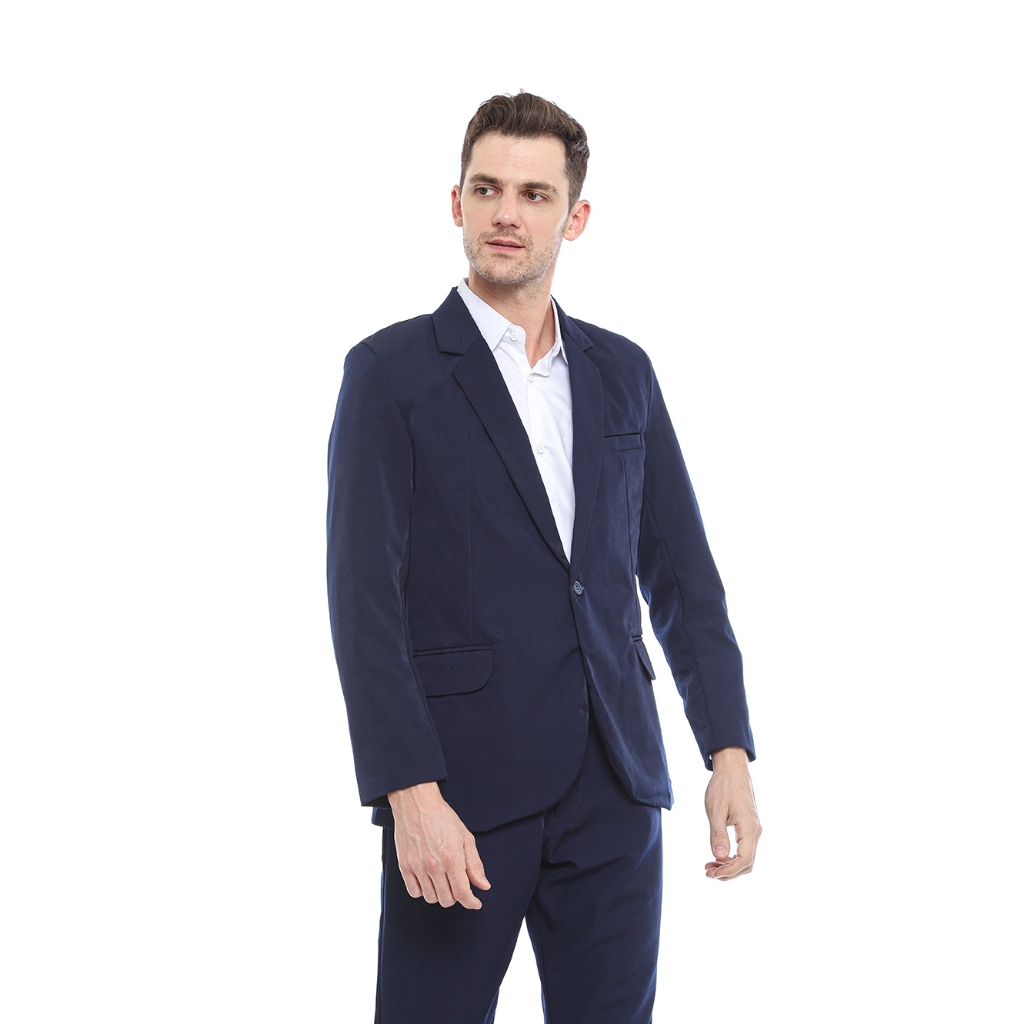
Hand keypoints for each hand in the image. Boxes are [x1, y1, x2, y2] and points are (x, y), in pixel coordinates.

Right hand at [387, 782, 490, 908]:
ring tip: (443, 880)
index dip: (471, 902)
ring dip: (440, 894)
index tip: (475, 902)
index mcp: (451, 858)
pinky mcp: (404, 866)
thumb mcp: (465, 837)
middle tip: (458, 884)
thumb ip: (475, 864)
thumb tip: (484, 885)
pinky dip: (423, 890)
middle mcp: (434, 865)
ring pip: (431, 898)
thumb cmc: (442, 817)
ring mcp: (417, 866)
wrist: (416, 803)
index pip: (462, 893)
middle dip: (456, 896)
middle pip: (447, 900)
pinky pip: (414, 892)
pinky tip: (428, 879)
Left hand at [704, 747, 760, 879]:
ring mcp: (753, 829)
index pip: (744, 860)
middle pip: (747, 863)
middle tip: (708, 873)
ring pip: (746, 857)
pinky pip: (744, 848)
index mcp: (749, 828)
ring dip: (730, 865)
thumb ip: (718, 834)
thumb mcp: (716, 810)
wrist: (732, 768)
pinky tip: (718, 855)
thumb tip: (719, 857)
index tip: (712, 874)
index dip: (729, 871)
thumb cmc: (723, 786)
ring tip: (710, 866)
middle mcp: (755, 831)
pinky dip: (732, 856)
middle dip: (729, 872)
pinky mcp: (749, 826)